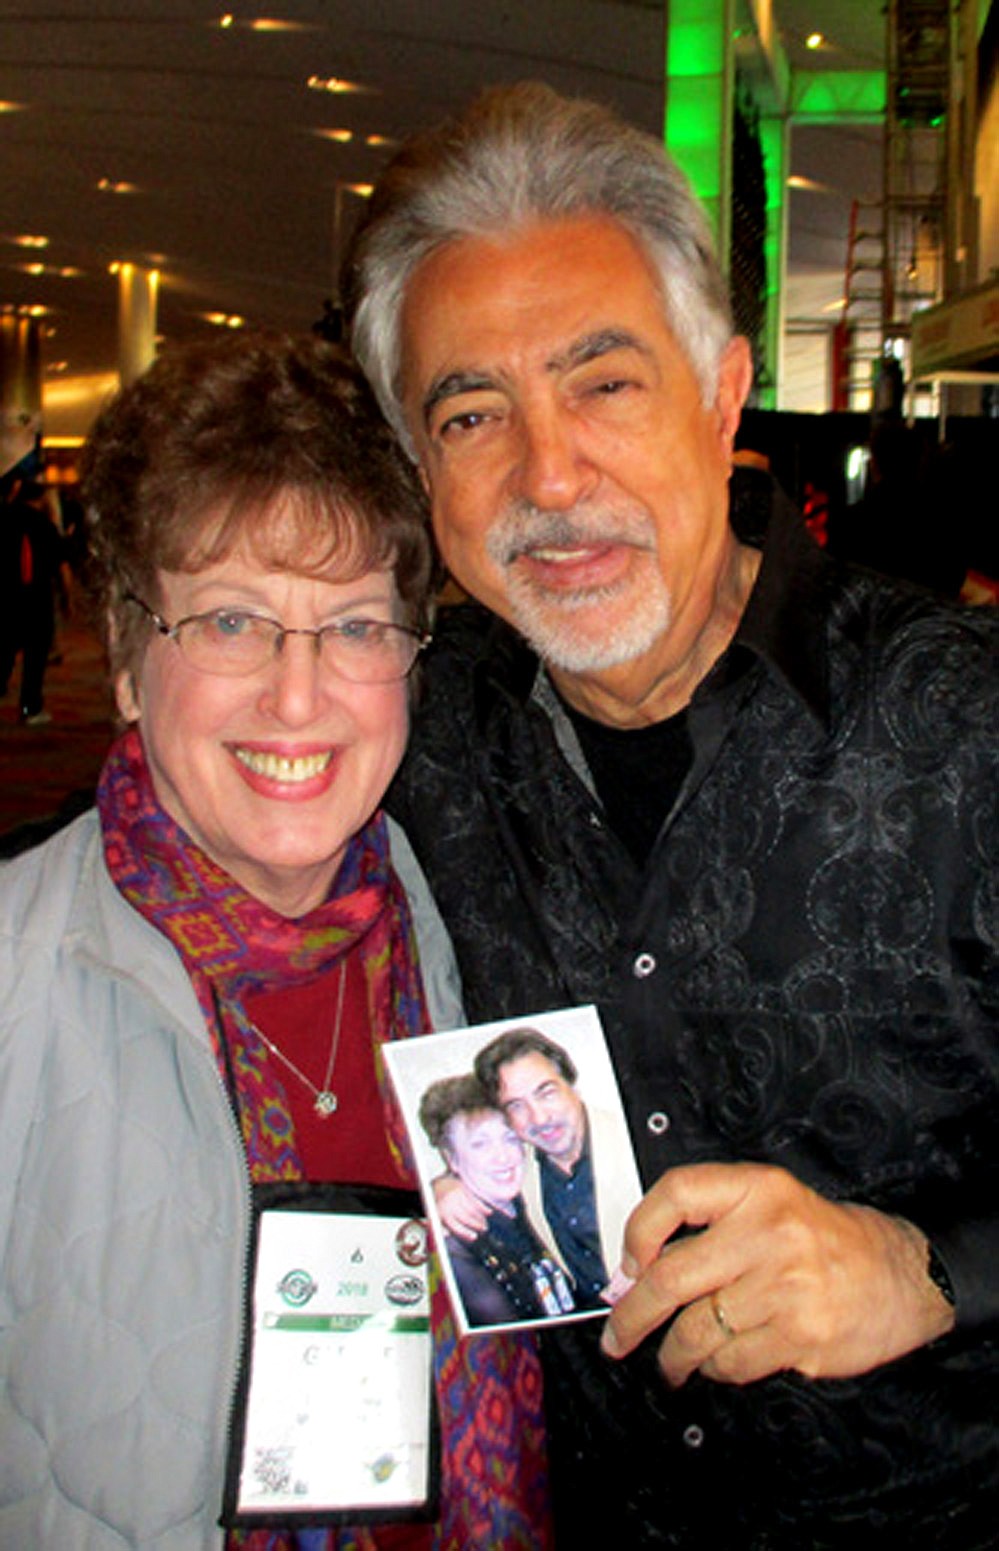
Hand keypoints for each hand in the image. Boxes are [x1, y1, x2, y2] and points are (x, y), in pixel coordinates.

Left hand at [432, 1172, 488, 1240]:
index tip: (474, 1237)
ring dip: (481, 1217)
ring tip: (485, 1224)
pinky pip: (475, 1200)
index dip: (466, 1232)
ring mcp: (457, 1196)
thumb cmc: (440, 1204)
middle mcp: (450, 1205)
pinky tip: (488, 1212)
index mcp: (443, 1214)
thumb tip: (448, 1236)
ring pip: (472, 1209)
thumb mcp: (437, 1216)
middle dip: (476, 1225)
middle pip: (466, 1217)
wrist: (439, 1184)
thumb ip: (442, 1228)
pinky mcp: (463, 1189)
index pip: (455, 1226)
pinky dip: (483, 1207)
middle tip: (484, 1229)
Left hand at [600, 1162, 954, 1386]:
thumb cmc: (829, 1241)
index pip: (677, 1193)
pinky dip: (715, 1368)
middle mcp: (769, 1232)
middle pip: (671, 1277)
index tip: (628, 1265)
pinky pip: (731, 1361)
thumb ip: (713, 1225)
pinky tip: (718, 1362)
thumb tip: (639, 1271)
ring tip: (671, 1362)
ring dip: (673, 1355)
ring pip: (696, 1330)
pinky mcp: (800, 1335)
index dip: (639, 1230)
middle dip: (631, 1317)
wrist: (906, 1274)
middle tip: (616, 1336)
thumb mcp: (775, 1204)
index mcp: (759, 1188)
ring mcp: (785, 1286)